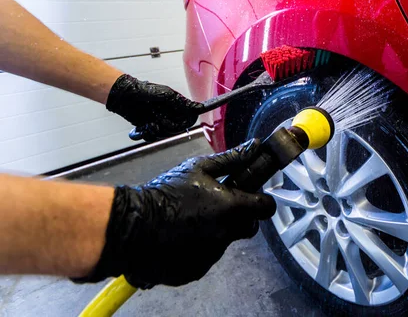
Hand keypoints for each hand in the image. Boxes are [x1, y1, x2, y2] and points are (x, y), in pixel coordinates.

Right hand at [74, 139, 275, 287]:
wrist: (132, 225)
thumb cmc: (166, 192)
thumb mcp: (198, 168)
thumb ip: (231, 159)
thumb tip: (254, 146)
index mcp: (231, 208)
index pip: (265, 208)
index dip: (262, 201)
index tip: (254, 198)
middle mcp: (226, 234)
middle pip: (248, 227)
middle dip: (239, 218)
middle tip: (217, 208)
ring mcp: (211, 255)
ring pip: (224, 242)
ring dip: (214, 232)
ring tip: (190, 219)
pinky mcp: (196, 270)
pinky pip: (205, 257)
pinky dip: (197, 248)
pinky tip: (180, 236)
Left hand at [106, 74, 203, 140]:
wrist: (124, 96)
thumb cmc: (143, 90)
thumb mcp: (166, 94)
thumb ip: (181, 103)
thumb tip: (197, 107)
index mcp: (176, 106)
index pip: (188, 119)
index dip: (185, 122)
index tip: (180, 122)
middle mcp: (169, 114)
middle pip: (176, 129)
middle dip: (167, 127)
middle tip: (159, 120)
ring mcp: (159, 121)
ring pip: (165, 135)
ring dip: (156, 131)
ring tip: (149, 124)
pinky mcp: (149, 127)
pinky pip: (153, 137)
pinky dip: (147, 134)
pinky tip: (143, 128)